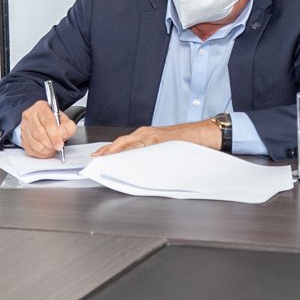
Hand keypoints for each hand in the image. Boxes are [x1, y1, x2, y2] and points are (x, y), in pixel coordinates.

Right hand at [19, 100, 76, 157]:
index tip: (60, 145)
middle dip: (50, 144)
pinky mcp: (21, 137)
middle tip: (57, 147)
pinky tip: (45, 150)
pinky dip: (39, 153)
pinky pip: (29, 149)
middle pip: (39, 134)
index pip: (47, 122)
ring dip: (45, 150)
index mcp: (41, 107)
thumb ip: (68, 126)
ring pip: (34, 143)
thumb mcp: (65, 120)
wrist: (43, 121)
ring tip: (52, 148)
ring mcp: (24, 126)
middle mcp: (30, 115)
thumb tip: (63, 133)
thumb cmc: (53, 120)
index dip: (54, 136)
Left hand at [91, 120, 220, 156]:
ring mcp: (153, 136)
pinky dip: (133, 153)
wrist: (203, 133)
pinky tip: (126, 159)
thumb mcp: (162, 146)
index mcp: (146, 134)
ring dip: (117, 152)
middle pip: (122, 142)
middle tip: (97, 159)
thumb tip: (137, 166)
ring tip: (106, 160)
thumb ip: (149, 153)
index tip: (100, 156)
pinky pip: (143, 148)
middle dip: (108, 150)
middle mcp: (147, 133)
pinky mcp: (161, 140)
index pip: (123, 142)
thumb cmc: (184, 141)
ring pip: (130, 144)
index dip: (110, 149)